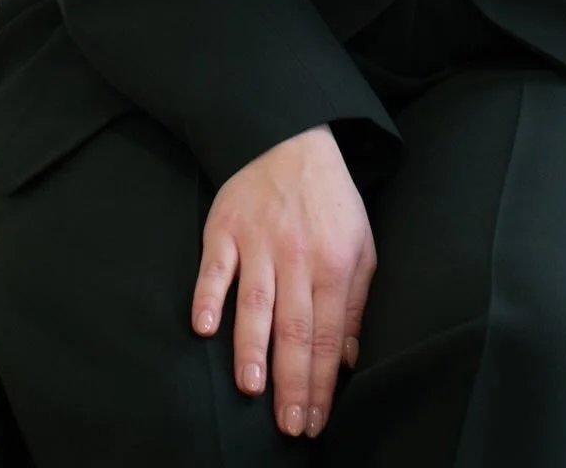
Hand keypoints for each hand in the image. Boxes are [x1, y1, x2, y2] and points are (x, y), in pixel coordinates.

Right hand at [191, 123, 375, 439]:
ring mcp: (259, 241)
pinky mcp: (226, 228)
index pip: (328, 335)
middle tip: (287, 425)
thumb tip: (347, 359)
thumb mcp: (361, 245)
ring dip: (252, 347)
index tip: (313, 422)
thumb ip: (355, 303)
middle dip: (291, 382)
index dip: (320, 384)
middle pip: (294, 328)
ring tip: (251, 388)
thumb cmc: (330, 202)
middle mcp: (297, 255)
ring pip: (255, 302)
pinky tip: (204, 328)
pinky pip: (214, 267)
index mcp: (335, 263)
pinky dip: (208, 297)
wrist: (293, 140)